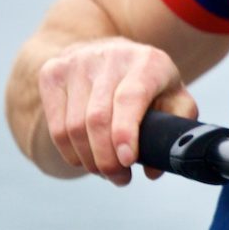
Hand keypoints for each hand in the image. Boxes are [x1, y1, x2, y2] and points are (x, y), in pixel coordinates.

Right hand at [35, 38, 196, 185]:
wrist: (111, 51)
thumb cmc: (148, 83)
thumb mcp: (175, 98)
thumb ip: (176, 130)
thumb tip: (153, 170)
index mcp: (147, 62)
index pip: (129, 98)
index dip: (125, 133)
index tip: (127, 161)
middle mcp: (110, 56)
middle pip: (98, 118)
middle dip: (107, 159)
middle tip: (120, 178)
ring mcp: (77, 62)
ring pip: (74, 127)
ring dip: (89, 160)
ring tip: (104, 171)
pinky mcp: (52, 73)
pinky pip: (56, 127)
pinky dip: (70, 152)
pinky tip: (84, 158)